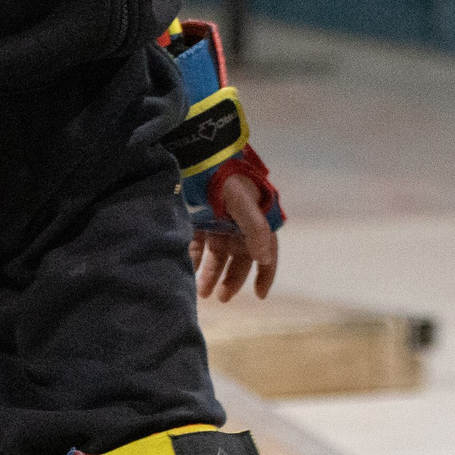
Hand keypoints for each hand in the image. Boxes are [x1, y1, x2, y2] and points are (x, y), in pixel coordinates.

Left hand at [190, 171, 278, 300]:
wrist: (197, 156)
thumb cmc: (225, 178)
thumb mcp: (242, 201)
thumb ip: (255, 228)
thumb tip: (264, 258)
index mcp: (256, 220)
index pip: (267, 252)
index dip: (265, 274)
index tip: (259, 296)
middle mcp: (239, 224)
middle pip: (239, 258)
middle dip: (231, 279)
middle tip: (222, 298)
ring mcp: (218, 222)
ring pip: (217, 255)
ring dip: (211, 274)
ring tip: (201, 293)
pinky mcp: (198, 220)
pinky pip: (198, 246)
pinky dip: (194, 260)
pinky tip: (187, 272)